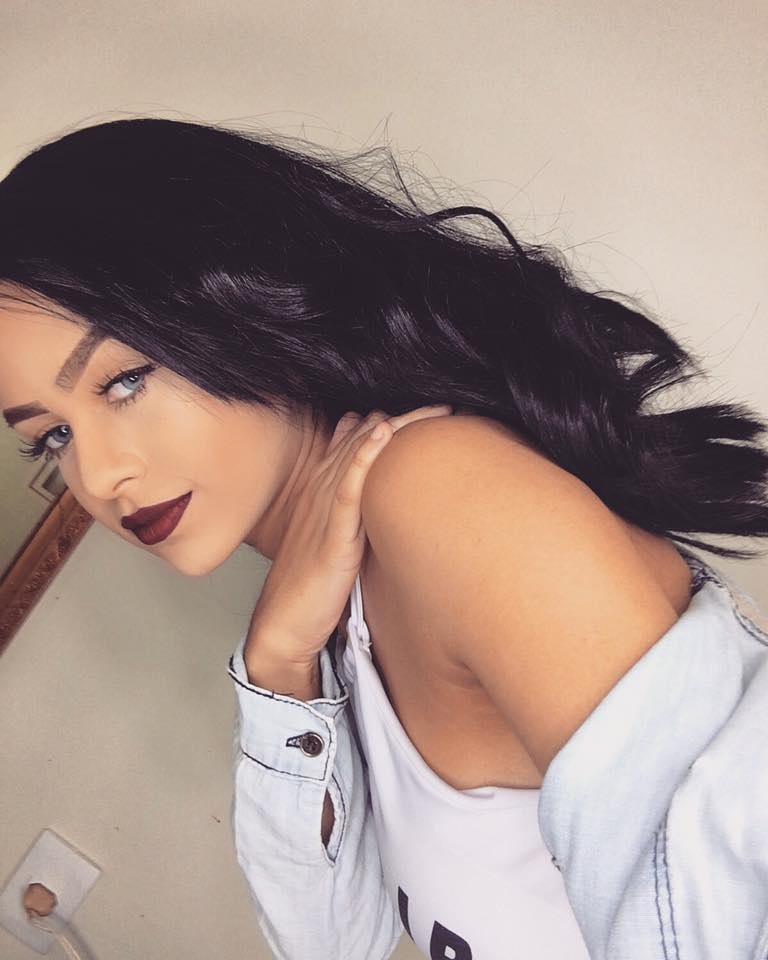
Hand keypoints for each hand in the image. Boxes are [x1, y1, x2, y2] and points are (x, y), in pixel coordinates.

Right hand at [245, 405, 453, 673]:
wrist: (284, 625)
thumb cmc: (311, 590)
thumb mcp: (339, 546)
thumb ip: (359, 523)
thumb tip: (388, 511)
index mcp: (325, 493)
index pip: (355, 443)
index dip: (391, 425)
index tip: (428, 414)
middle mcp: (323, 492)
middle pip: (362, 440)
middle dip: (404, 420)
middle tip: (443, 405)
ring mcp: (325, 510)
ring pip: (358, 454)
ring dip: (395, 427)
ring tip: (431, 409)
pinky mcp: (332, 535)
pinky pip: (347, 487)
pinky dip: (362, 456)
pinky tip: (382, 434)